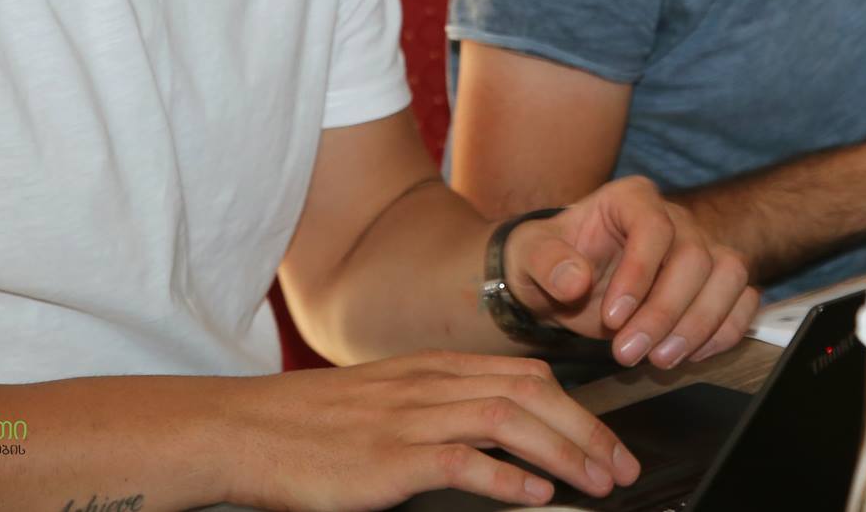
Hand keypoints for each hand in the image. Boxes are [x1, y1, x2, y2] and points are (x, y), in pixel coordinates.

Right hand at [229, 351, 641, 510]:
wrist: (244, 431)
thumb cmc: (312, 426)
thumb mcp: (386, 401)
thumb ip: (439, 409)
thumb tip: (497, 441)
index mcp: (433, 368)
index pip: (526, 374)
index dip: (578, 408)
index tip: (608, 442)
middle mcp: (429, 384)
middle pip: (531, 393)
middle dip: (588, 431)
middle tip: (622, 469)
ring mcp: (409, 418)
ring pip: (508, 420)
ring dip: (564, 453)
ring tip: (596, 484)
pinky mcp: (388, 458)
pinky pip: (460, 461)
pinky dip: (505, 478)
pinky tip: (534, 497)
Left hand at [505, 175, 756, 369]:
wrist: (564, 284)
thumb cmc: (550, 260)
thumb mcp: (529, 256)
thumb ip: (546, 262)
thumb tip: (574, 281)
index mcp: (631, 199)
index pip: (653, 226)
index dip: (639, 272)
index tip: (613, 317)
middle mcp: (674, 218)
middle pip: (694, 256)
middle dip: (664, 312)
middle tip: (627, 353)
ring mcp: (701, 248)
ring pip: (728, 275)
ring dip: (700, 324)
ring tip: (659, 360)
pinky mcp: (716, 282)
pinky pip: (742, 300)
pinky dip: (725, 331)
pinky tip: (688, 356)